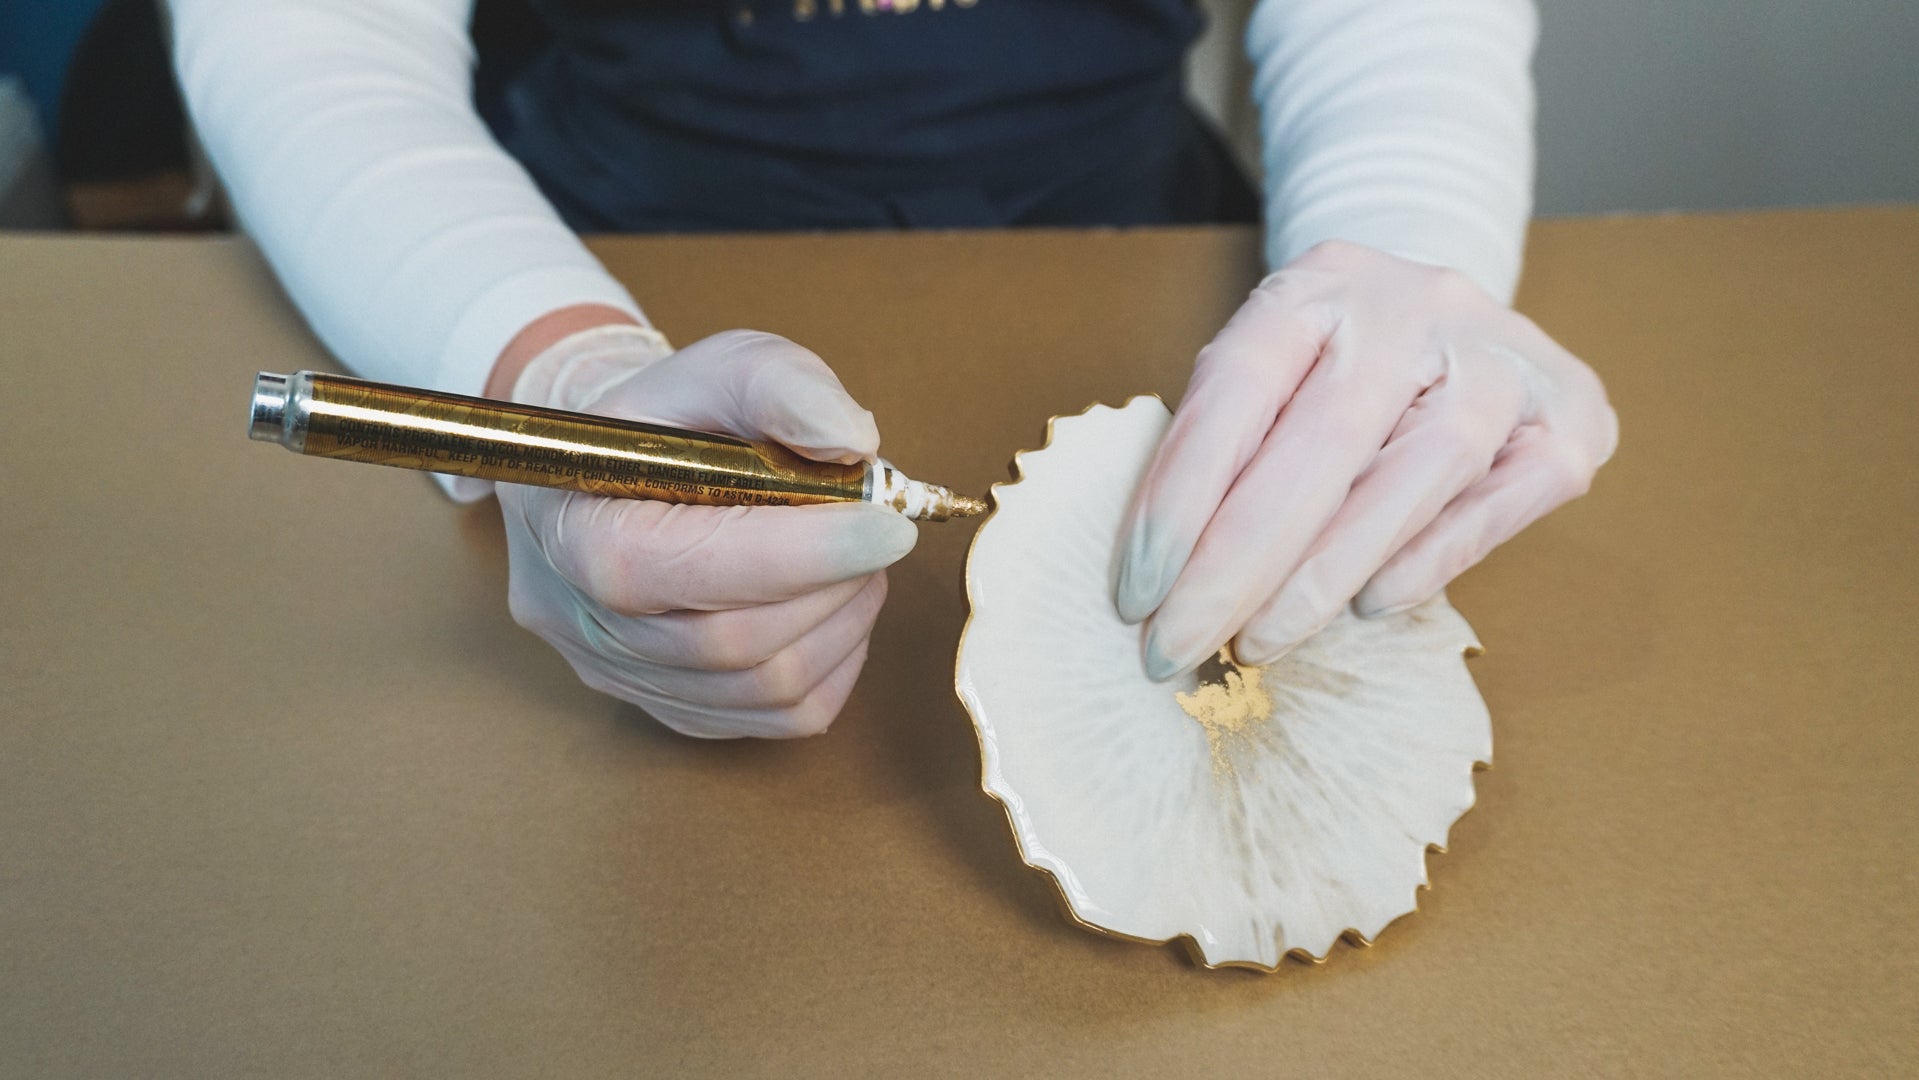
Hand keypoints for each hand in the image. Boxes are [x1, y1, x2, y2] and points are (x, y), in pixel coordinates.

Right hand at [497, 326, 917, 736]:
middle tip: (876, 531)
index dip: (800, 553)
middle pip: (732, 642)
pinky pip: (781, 719)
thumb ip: (781, 387)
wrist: (615, 468)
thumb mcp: (719, 367)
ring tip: (856, 559)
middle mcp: (585, 620)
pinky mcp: (674, 707)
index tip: (886, 523)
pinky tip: (833, 604)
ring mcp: (626, 677)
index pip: (689, 566)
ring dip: (842, 621)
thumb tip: (853, 442)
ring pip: (766, 689)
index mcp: (576, 528)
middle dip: (832, 585)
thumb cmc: (667, 420)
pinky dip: (834, 662)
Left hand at [1115, 240, 1618, 677]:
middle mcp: (1417, 302)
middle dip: (1238, 563)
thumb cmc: (1332, 369)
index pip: (1236, 386)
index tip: (1136, 594)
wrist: (1452, 321)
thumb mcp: (1268, 373)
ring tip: (1257, 643)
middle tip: (1177, 648)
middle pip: (1323, 440)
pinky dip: (1426, 560)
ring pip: (1420, 470)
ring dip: (1326, 574)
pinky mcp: (1571, 410)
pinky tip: (1363, 608)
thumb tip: (1164, 579)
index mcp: (1321, 282)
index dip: (1178, 497)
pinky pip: (1495, 502)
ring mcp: (1502, 351)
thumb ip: (1226, 446)